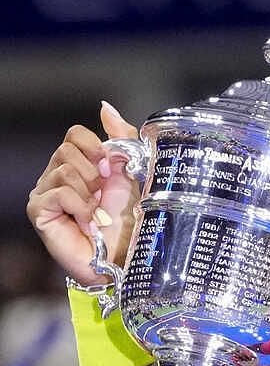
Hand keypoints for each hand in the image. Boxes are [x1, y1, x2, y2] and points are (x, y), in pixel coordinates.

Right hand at [26, 101, 139, 285]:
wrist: (127, 257)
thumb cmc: (130, 222)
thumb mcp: (133, 174)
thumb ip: (123, 139)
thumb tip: (105, 108)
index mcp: (80, 164)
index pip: (75, 134)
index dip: (96, 148)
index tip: (112, 170)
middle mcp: (58, 175)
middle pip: (67, 150)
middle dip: (94, 173)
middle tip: (104, 196)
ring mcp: (46, 193)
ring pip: (63, 169)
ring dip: (89, 192)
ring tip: (97, 212)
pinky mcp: (40, 211)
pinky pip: (58, 192)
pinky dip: (80, 205)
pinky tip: (88, 221)